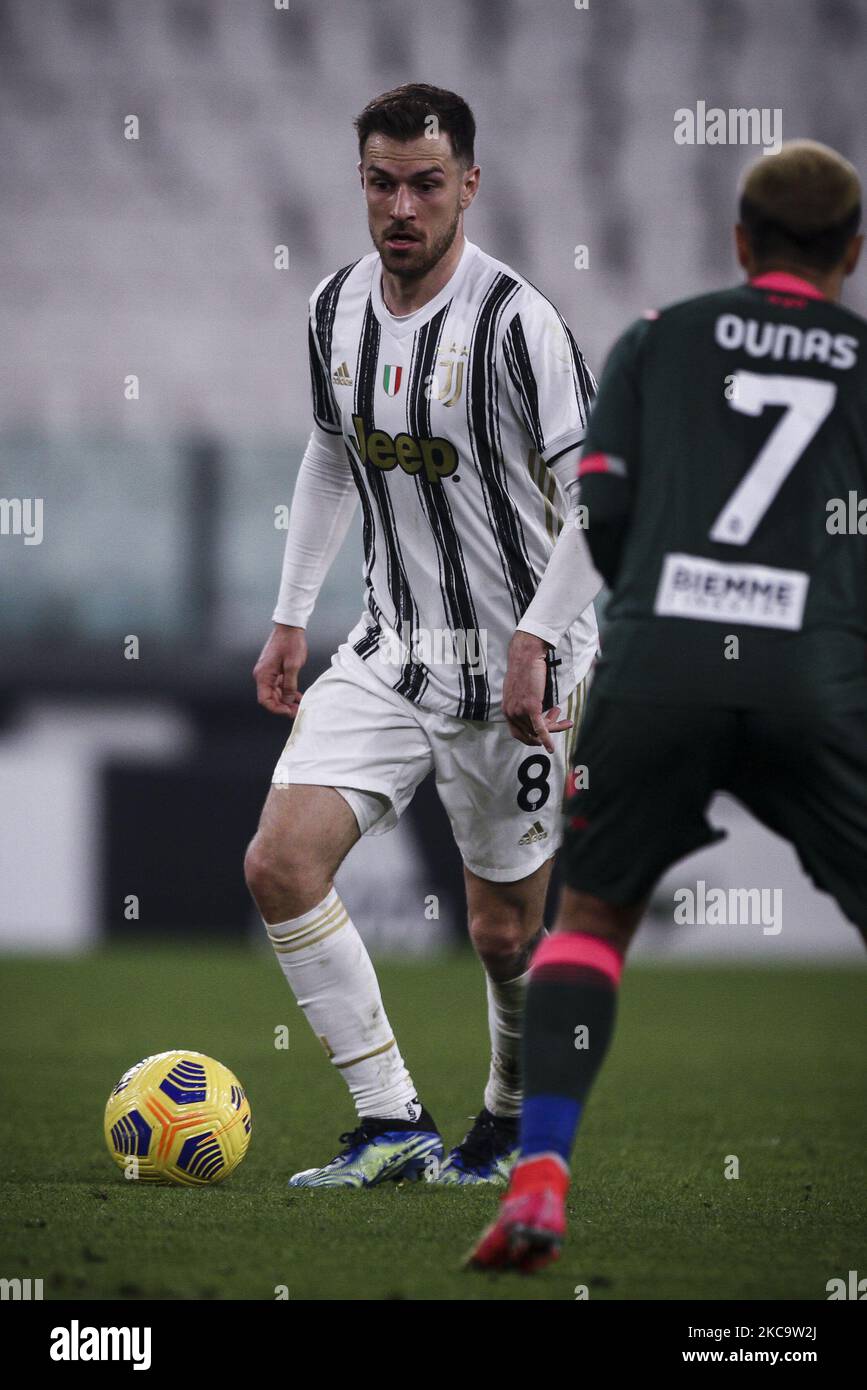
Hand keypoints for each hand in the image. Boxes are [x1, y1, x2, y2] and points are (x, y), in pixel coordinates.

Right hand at [253, 624, 307, 716]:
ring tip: (299, 705)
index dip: (277, 709)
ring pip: (275, 693)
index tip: (289, 711)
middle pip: (270, 698)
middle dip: (283, 706)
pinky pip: (278, 686)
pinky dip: (287, 692)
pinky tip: (297, 696)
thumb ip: (289, 685)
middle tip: (297, 711)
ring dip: (286, 700)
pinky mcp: (273, 670)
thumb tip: (286, 700)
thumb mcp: (293, 666)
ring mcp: (267, 673)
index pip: (265, 700)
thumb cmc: (290, 643)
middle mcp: (262, 675)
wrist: (290, 627)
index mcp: (263, 675)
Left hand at [502, 630, 572, 751]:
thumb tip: (534, 713)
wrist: (526, 656)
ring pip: (540, 730)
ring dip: (555, 726)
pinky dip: (547, 739)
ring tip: (564, 717)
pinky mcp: (531, 707)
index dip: (532, 737)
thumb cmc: (526, 670)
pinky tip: (552, 748)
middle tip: (559, 718)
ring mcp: (520, 711)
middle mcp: (511, 713)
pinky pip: (540, 728)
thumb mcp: (519, 691)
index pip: (518, 734)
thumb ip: (522, 704)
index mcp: (506, 710)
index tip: (543, 734)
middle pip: (532, 734)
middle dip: (548, 730)